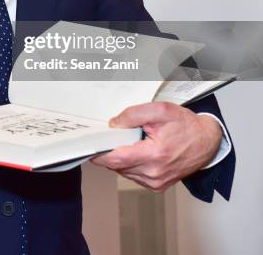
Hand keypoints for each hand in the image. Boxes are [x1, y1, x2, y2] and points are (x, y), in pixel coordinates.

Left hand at [90, 102, 221, 192]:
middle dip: (111, 150)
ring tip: (132, 142)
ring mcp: (156, 182)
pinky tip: (137, 151)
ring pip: (123, 171)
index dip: (99, 152)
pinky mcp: (157, 186)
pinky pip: (133, 175)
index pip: (116, 159)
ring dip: (121, 157)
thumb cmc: (186, 126)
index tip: (90, 145)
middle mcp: (154, 174)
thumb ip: (133, 115)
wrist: (207, 142)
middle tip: (113, 136)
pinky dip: (130, 163)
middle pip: (117, 165)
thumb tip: (113, 124)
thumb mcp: (159, 110)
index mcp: (154, 155)